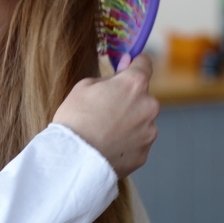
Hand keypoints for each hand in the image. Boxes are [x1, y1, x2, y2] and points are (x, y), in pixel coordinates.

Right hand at [52, 54, 159, 177]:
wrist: (73, 160)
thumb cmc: (75, 119)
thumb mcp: (84, 86)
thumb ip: (110, 75)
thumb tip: (125, 65)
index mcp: (134, 84)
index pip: (145, 63)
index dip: (135, 63)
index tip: (129, 67)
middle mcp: (149, 106)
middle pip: (142, 95)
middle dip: (128, 98)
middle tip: (105, 108)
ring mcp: (149, 131)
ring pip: (141, 119)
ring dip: (129, 120)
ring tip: (104, 131)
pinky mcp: (145, 152)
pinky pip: (138, 140)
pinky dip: (127, 140)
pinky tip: (108, 144)